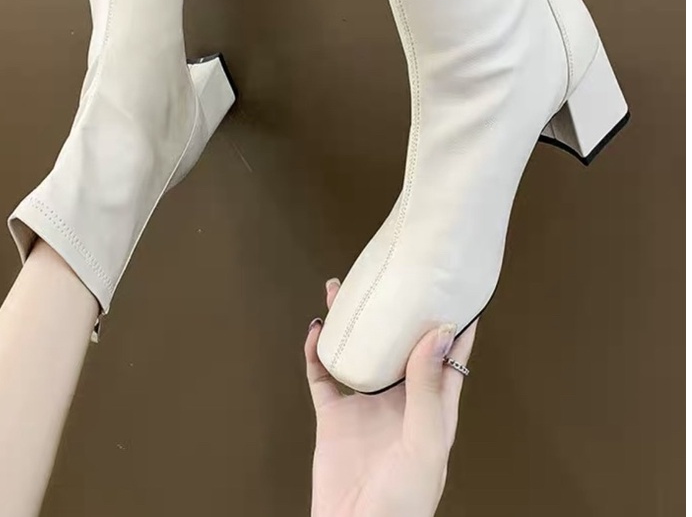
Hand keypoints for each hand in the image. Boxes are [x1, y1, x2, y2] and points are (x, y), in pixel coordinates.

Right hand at [305, 278, 475, 516]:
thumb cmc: (405, 503)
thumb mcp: (424, 443)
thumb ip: (427, 388)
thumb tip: (438, 333)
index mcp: (432, 407)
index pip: (447, 355)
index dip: (453, 321)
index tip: (453, 284)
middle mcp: (399, 400)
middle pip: (398, 343)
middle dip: (393, 309)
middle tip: (387, 274)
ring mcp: (365, 406)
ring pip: (359, 350)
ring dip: (351, 321)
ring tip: (341, 290)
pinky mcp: (334, 416)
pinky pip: (323, 375)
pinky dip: (317, 351)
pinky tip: (316, 331)